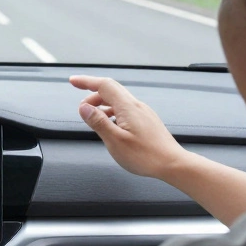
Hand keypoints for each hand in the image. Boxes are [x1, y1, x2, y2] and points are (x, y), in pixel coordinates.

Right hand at [69, 75, 189, 178]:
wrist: (173, 164)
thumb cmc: (146, 156)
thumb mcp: (115, 141)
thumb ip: (98, 122)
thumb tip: (84, 108)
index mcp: (128, 107)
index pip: (103, 85)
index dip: (86, 81)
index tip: (73, 81)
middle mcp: (136, 106)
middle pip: (111, 90)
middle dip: (93, 94)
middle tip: (81, 107)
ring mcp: (143, 112)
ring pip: (118, 100)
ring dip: (102, 104)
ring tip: (93, 118)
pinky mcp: (147, 120)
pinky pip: (126, 109)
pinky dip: (112, 112)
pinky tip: (110, 125)